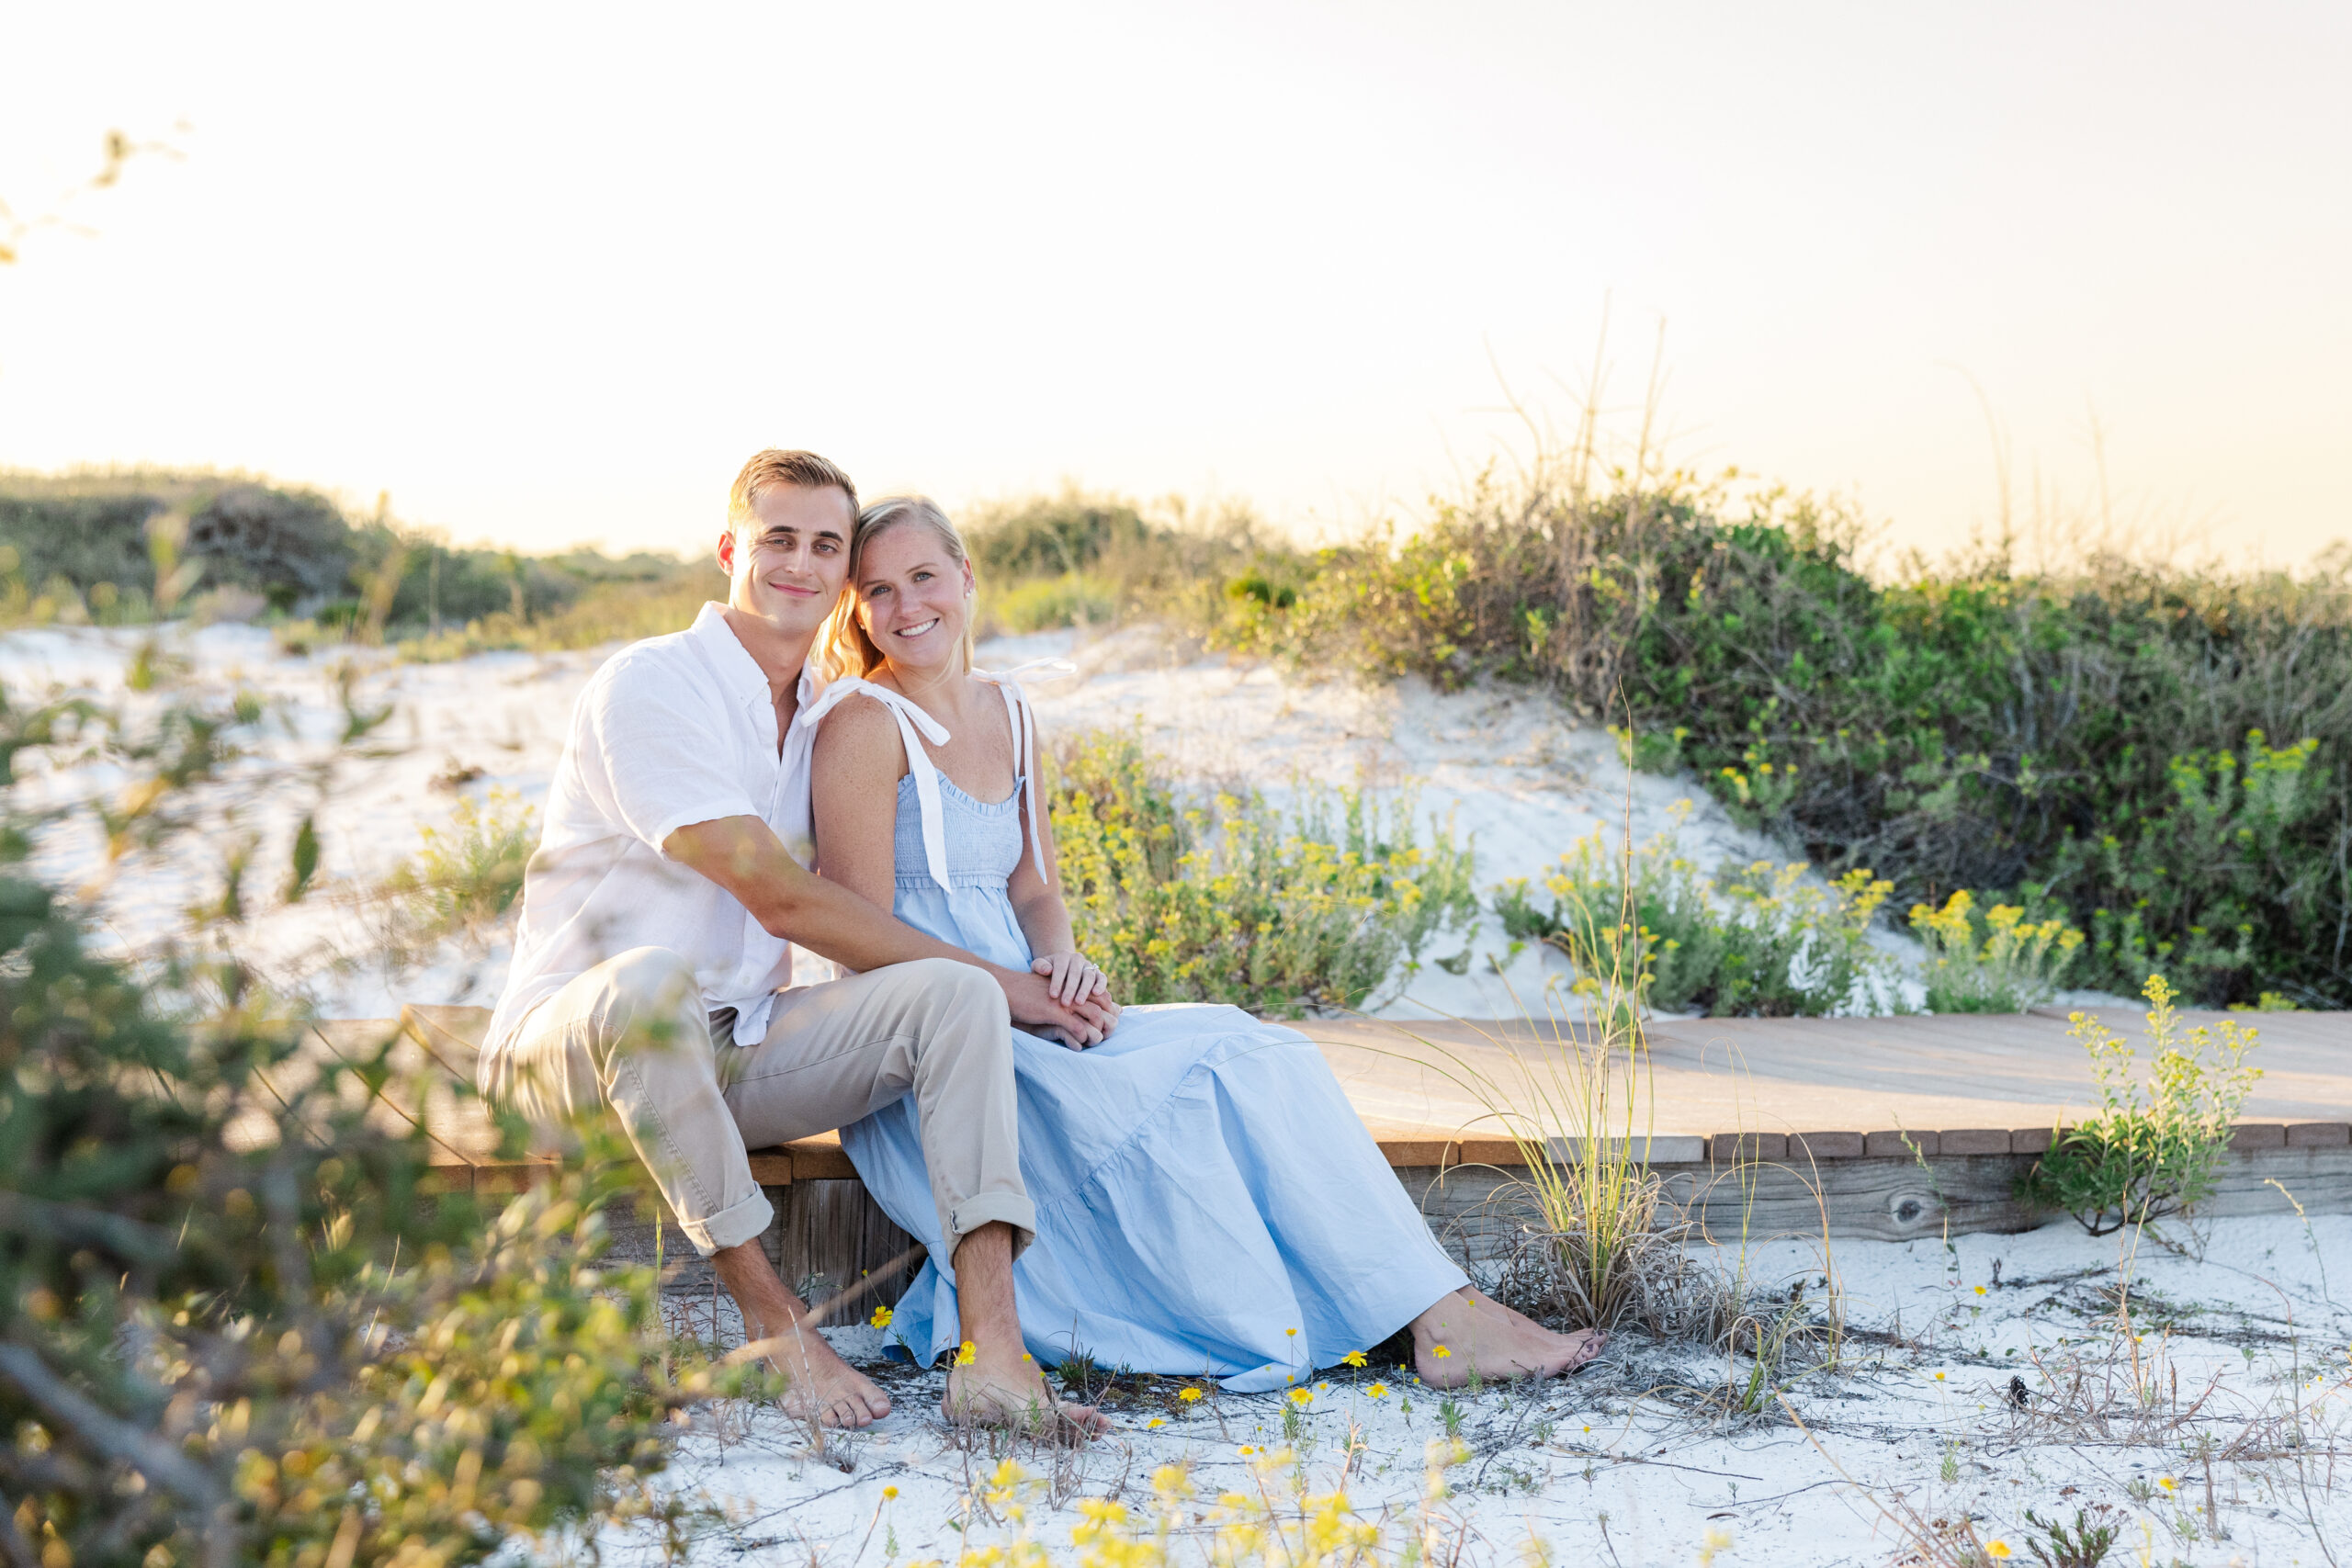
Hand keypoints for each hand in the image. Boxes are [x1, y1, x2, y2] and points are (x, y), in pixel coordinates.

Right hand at [999, 971, 1116, 1048]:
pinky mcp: (1054, 1011)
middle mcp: (1072, 990)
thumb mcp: (1048, 992)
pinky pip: (1077, 1027)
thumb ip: (1063, 997)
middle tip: (1107, 1035)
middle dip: (1108, 1021)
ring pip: (1094, 1015)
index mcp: (1072, 985)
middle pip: (1102, 1005)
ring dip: (1097, 1030)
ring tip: (1095, 1041)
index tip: (1107, 1024)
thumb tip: (1073, 1007)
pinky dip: (1082, 1037)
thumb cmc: (1025, 993)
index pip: (1100, 996)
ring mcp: (1064, 1000)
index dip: (1108, 1010)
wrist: (1006, 988)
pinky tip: (1078, 1045)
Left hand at [1031, 950, 1110, 1005]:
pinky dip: (1101, 985)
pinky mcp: (1098, 973)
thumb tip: (1047, 970)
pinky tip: (1096, 994)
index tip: (1053, 996)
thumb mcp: (1038, 968)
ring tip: (1079, 1002)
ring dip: (1084, 990)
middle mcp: (1077, 958)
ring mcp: (1088, 965)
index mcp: (1063, 955)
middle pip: (1075, 973)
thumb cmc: (1045, 973)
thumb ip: (1039, 966)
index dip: (1057, 982)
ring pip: (1089, 976)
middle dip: (1070, 989)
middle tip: (1065, 1003)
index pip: (1060, 968)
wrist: (1059, 972)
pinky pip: (1102, 978)